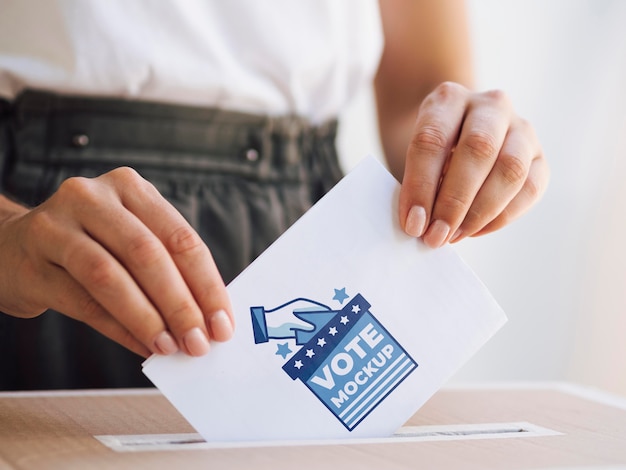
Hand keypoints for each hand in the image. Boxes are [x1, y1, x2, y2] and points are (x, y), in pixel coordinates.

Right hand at [0, 168, 233, 357]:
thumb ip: (166, 266)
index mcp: (129, 187)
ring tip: (171, 347)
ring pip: (111, 277)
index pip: (180, 237)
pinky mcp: (31, 261)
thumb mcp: (129, 238)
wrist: (11, 246)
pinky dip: (118, 329)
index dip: (207, 283)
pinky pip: (82, 302)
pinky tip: (141, 346)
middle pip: (148, 254)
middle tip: (200, 342)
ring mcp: (55, 225)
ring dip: (148, 319)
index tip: (223, 322)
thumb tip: (206, 316)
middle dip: (180, 304)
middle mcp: (93, 197)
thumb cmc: (89, 245)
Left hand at [399, 82, 549, 247]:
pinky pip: (530, 188)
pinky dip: (503, 217)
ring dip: (481, 211)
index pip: (433, 139)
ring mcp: (521, 128)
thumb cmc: (429, 152)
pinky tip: (476, 231)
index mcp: (448, 99)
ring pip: (511, 169)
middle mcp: (490, 106)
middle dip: (455, 200)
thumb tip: (420, 224)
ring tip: (455, 235)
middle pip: (479, 149)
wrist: (456, 135)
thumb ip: (415, 184)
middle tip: (436, 235)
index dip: (421, 185)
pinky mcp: (539, 157)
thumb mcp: (412, 157)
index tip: (413, 222)